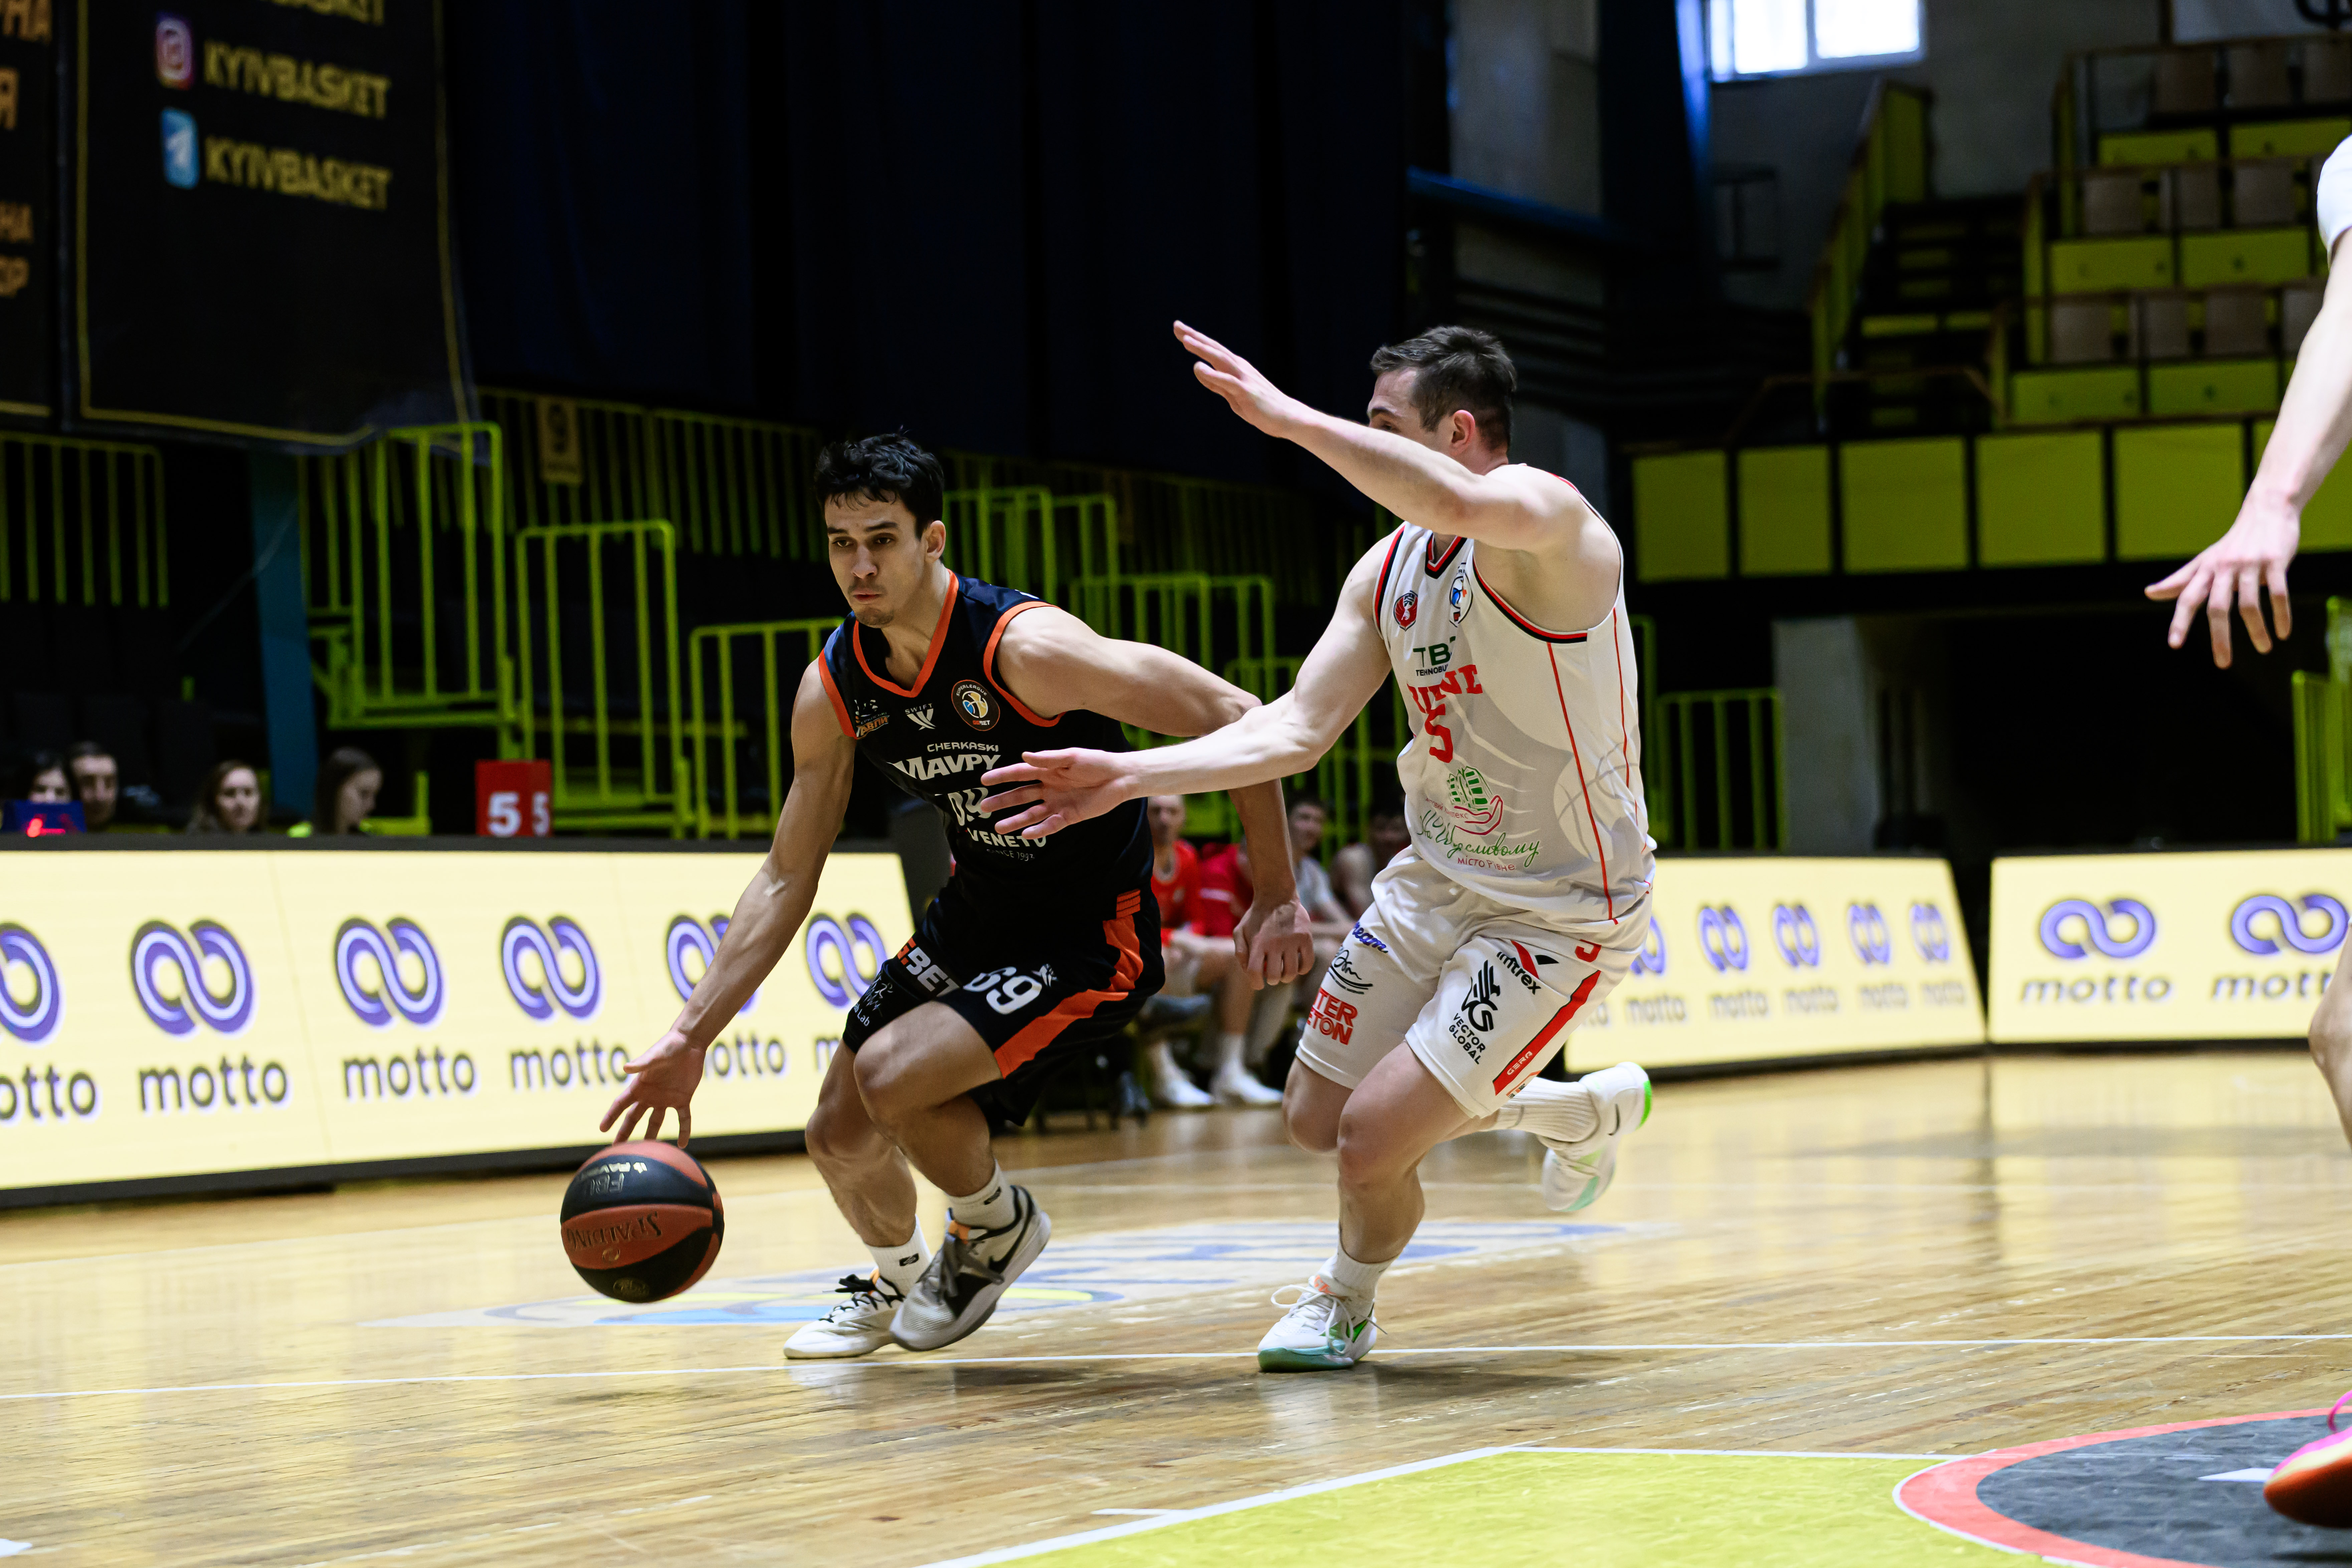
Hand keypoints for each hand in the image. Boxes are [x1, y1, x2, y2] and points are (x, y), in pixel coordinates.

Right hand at [600, 1028, 704, 1145]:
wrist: (689, 1043)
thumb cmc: (668, 1046)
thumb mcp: (655, 1056)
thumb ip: (642, 1064)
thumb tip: (625, 1068)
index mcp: (640, 1086)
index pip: (621, 1104)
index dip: (611, 1116)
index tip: (602, 1129)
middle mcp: (650, 1095)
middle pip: (634, 1117)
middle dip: (625, 1132)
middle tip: (617, 1148)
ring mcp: (666, 1098)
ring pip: (656, 1122)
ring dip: (652, 1136)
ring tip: (647, 1152)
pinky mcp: (682, 1098)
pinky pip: (683, 1118)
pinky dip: (684, 1130)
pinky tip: (683, 1144)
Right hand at [978, 748, 1131, 837]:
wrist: (1120, 777)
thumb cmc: (1097, 762)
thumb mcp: (1072, 756)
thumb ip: (1048, 759)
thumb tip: (1024, 756)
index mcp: (1048, 770)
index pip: (1020, 773)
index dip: (1001, 776)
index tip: (983, 780)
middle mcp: (1049, 787)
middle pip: (1021, 795)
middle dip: (1002, 801)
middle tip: (983, 807)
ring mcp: (1058, 803)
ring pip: (1032, 813)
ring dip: (1015, 820)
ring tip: (998, 827)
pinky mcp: (1070, 816)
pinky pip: (1050, 825)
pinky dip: (1038, 830)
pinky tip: (1026, 834)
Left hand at [1174, 321, 1306, 436]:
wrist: (1287, 418)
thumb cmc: (1261, 408)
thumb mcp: (1233, 395)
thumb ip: (1217, 384)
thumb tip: (1200, 371)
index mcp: (1236, 367)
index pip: (1213, 350)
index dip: (1196, 339)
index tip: (1179, 329)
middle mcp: (1240, 368)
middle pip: (1215, 349)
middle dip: (1195, 337)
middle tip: (1177, 326)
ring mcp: (1244, 378)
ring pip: (1221, 360)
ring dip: (1203, 349)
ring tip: (1186, 340)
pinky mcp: (1247, 392)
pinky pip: (1227, 381)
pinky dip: (1212, 374)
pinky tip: (1199, 367)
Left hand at [1235, 895, 1314, 989]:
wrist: (1277, 896)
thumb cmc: (1257, 916)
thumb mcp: (1240, 930)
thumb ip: (1240, 951)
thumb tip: (1247, 971)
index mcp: (1257, 943)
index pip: (1255, 972)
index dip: (1256, 983)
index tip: (1258, 983)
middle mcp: (1275, 943)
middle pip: (1275, 976)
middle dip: (1272, 979)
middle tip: (1272, 974)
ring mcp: (1292, 941)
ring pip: (1291, 973)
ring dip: (1287, 976)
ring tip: (1284, 971)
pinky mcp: (1306, 938)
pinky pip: (1307, 963)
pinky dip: (1302, 970)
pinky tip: (1297, 967)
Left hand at [2145, 492, 2298, 666]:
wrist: (2267, 511)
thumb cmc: (2233, 543)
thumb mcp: (2204, 561)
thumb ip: (2180, 580)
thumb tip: (2149, 594)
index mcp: (2205, 569)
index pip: (2188, 598)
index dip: (2180, 621)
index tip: (2174, 645)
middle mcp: (2224, 568)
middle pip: (2217, 607)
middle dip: (2220, 638)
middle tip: (2223, 664)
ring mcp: (2250, 564)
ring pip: (2249, 604)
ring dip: (2256, 631)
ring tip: (2264, 649)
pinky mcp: (2275, 561)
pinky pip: (2278, 593)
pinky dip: (2281, 615)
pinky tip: (2282, 632)